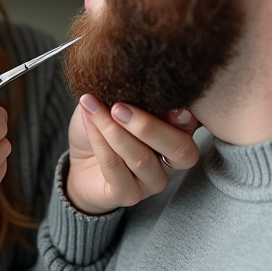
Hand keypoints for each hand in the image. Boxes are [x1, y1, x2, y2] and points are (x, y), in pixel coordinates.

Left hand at [65, 96, 200, 215]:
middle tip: (119, 107)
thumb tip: (131, 76)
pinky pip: (116, 170)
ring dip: (115, 131)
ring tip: (95, 110)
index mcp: (178, 132)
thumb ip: (131, 93)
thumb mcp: (117, 103)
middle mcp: (172, 159)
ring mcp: (152, 181)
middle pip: (179, 148)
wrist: (79, 161)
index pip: (192, 122)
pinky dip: (101, 143)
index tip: (156, 90)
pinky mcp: (128, 194)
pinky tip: (90, 125)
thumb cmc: (103, 128)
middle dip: (148, 126)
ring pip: (142, 158)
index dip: (180, 110)